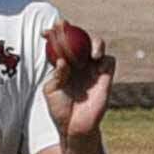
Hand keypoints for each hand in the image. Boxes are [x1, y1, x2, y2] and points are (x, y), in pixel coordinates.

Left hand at [43, 22, 114, 140]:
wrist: (75, 127)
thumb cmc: (60, 110)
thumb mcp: (51, 91)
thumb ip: (56, 74)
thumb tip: (62, 61)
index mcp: (63, 65)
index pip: (59, 45)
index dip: (53, 35)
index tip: (45, 32)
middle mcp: (79, 63)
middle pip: (79, 39)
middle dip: (71, 29)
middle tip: (62, 27)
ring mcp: (93, 68)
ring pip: (97, 44)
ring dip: (93, 41)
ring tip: (88, 51)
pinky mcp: (106, 76)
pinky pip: (109, 60)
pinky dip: (104, 58)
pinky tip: (95, 62)